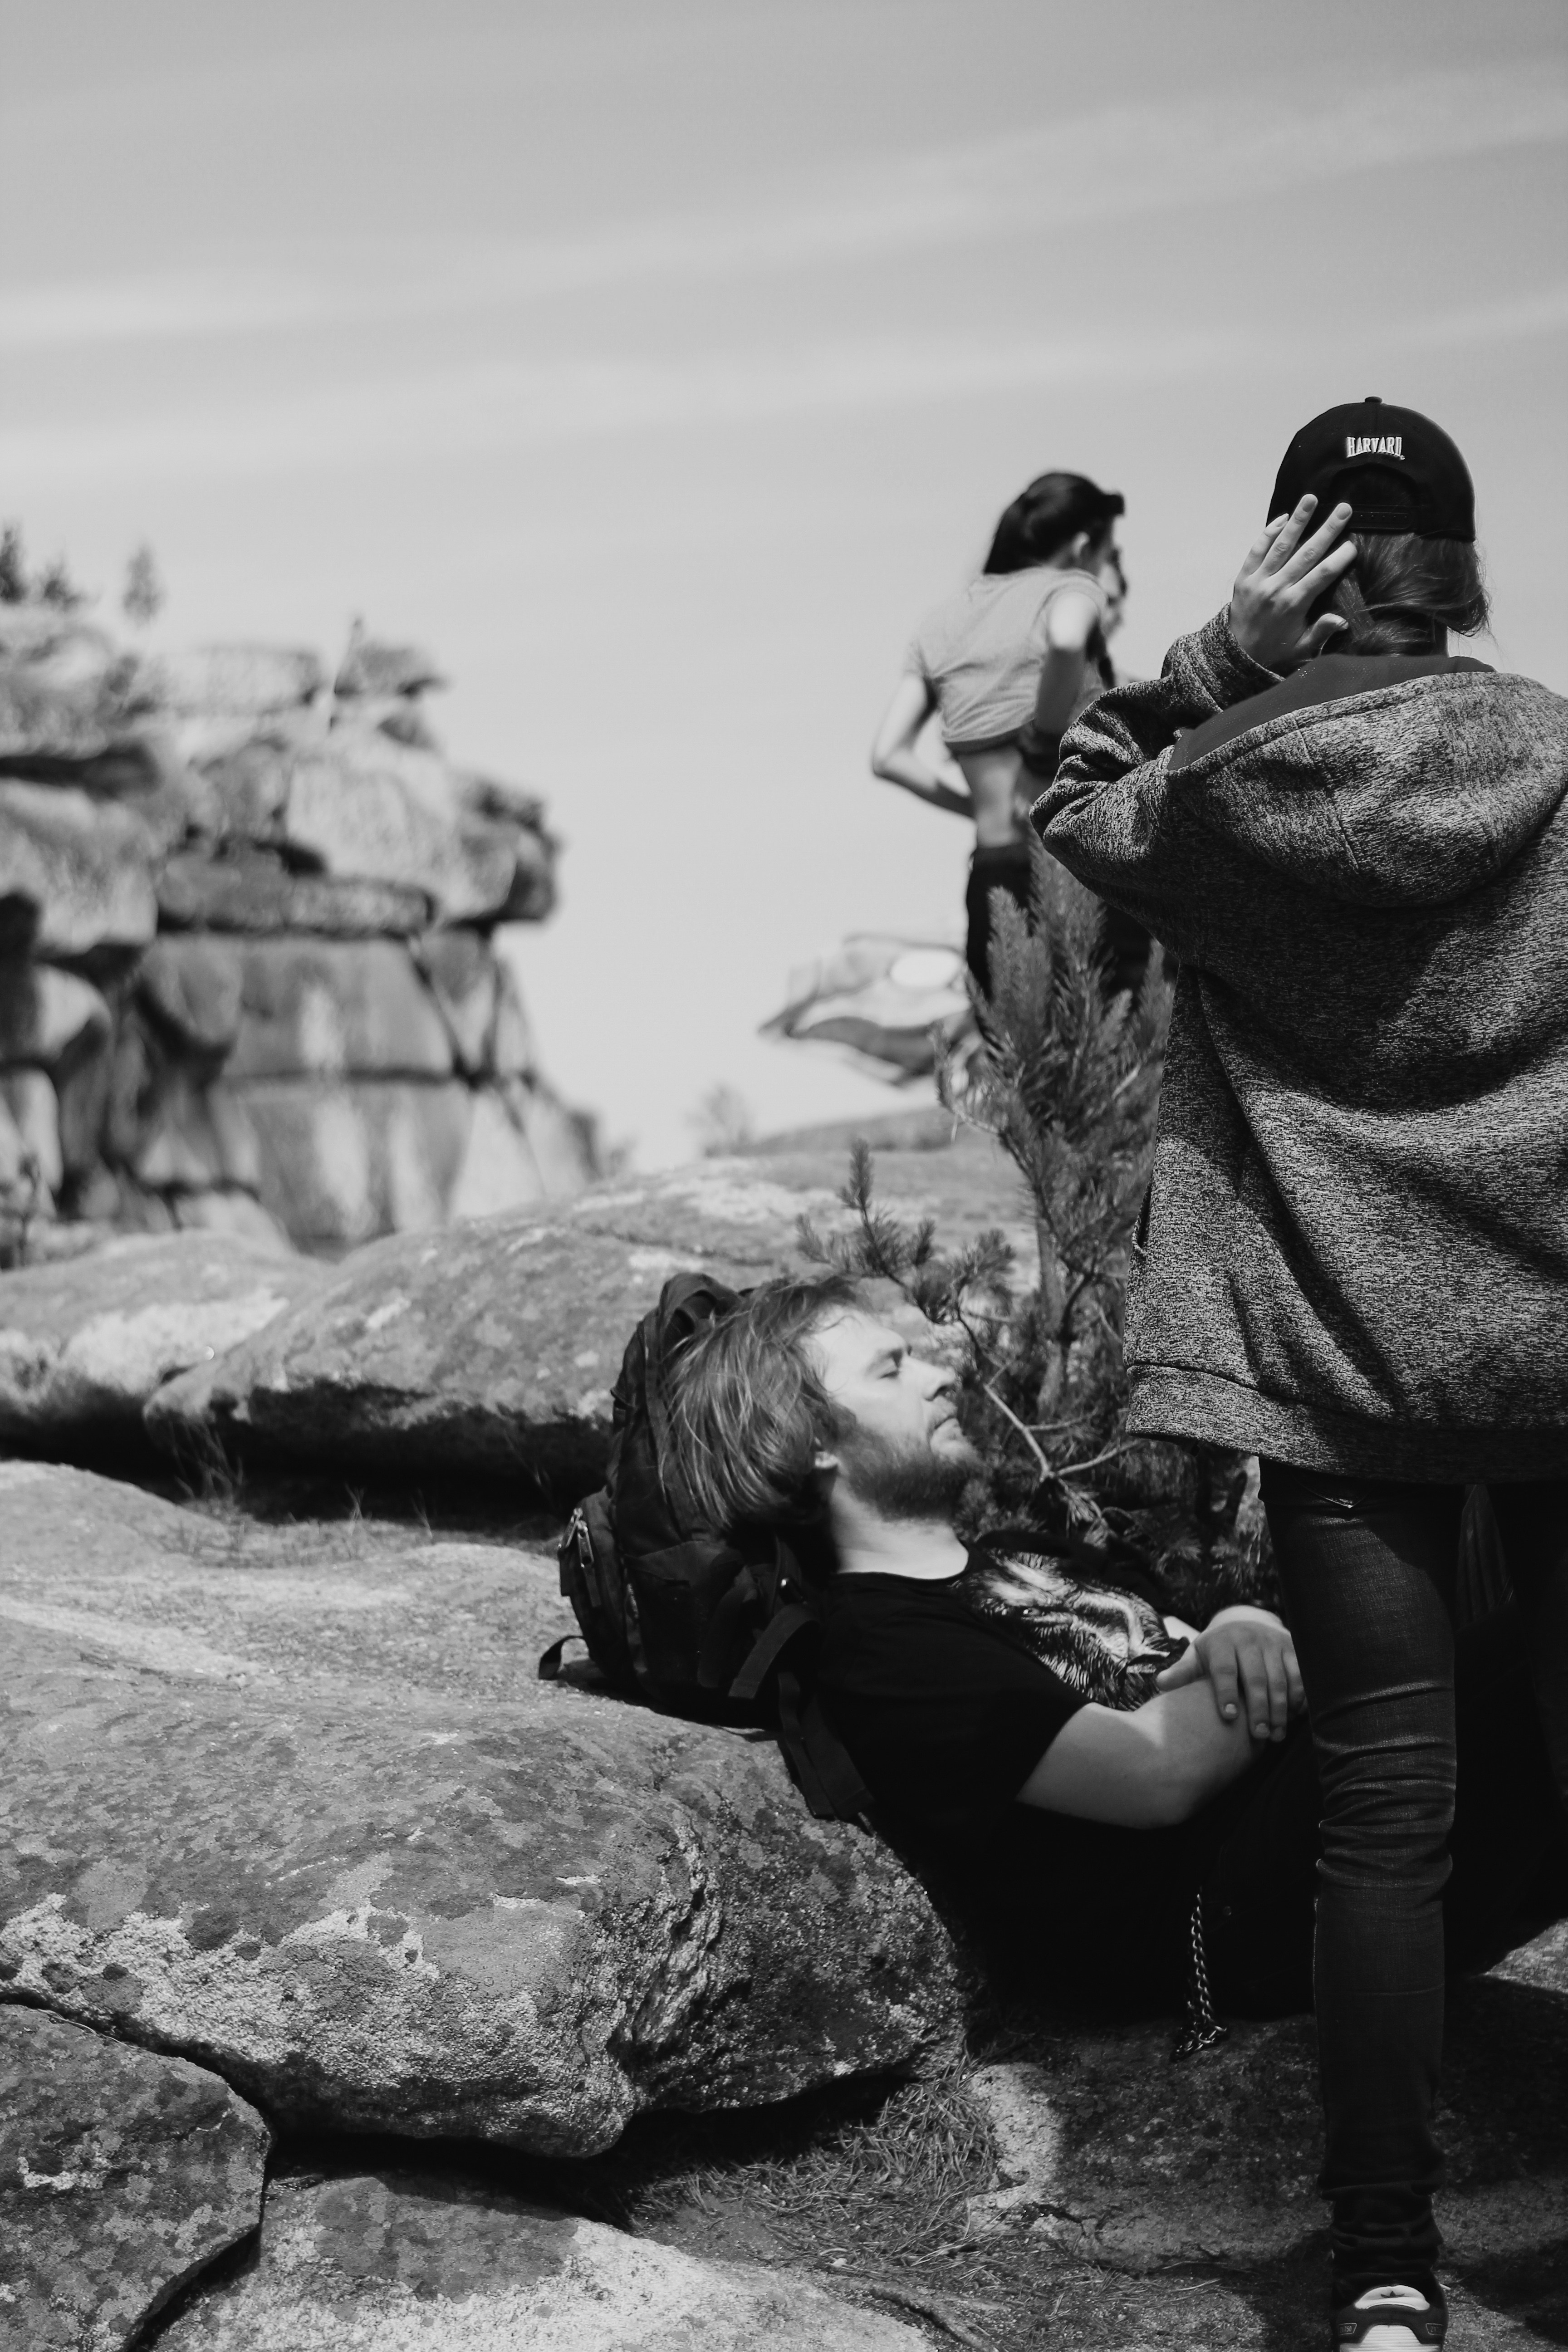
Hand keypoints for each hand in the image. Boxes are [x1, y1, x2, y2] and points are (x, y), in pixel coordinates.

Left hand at [1155, 1606, 1303, 1742]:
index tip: (1228, 1716)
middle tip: (1259, 1735)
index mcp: (1222, 1642)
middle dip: (1258, 1708)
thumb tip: (1161, 1683)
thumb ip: (1184, 1671)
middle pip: (1256, 1677)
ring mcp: (1273, 1642)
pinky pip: (1300, 1674)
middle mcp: (1249, 1639)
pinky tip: (1293, 1717)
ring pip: (1280, 1679)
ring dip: (1280, 1709)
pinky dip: (1298, 1696)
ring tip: (1276, 1734)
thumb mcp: (1198, 1655)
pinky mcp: (1292, 1647)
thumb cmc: (1217, 1650)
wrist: (1246, 1623)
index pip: (1224, 1668)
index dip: (1226, 1692)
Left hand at [1228, 495, 1356, 672]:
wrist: (1237, 656)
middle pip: (1306, 553)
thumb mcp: (1302, 648)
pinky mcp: (1243, 577)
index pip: (1322, 575)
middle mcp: (1276, 589)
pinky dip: (1269, 533)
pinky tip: (1283, 517)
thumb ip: (1321, 632)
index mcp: (1293, 605)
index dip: (1339, 559)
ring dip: (1297, 520)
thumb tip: (1342, 620)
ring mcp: (1258, 581)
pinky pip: (1257, 549)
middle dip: (1327, 530)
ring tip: (1310, 498)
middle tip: (1344, 509)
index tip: (1354, 544)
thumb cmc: (1275, 650)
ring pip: (1281, 545)